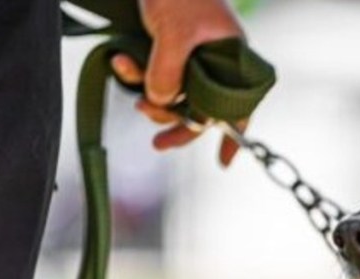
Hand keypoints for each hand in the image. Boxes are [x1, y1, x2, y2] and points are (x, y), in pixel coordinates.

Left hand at [110, 0, 246, 165]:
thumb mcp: (173, 35)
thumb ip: (168, 73)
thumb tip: (158, 103)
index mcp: (233, 58)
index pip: (240, 105)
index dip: (233, 135)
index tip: (224, 163)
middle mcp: (215, 61)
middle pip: (202, 108)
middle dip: (177, 125)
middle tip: (157, 143)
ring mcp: (190, 56)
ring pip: (174, 95)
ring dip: (150, 98)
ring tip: (130, 85)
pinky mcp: (166, 49)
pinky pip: (153, 75)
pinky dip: (135, 74)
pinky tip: (119, 62)